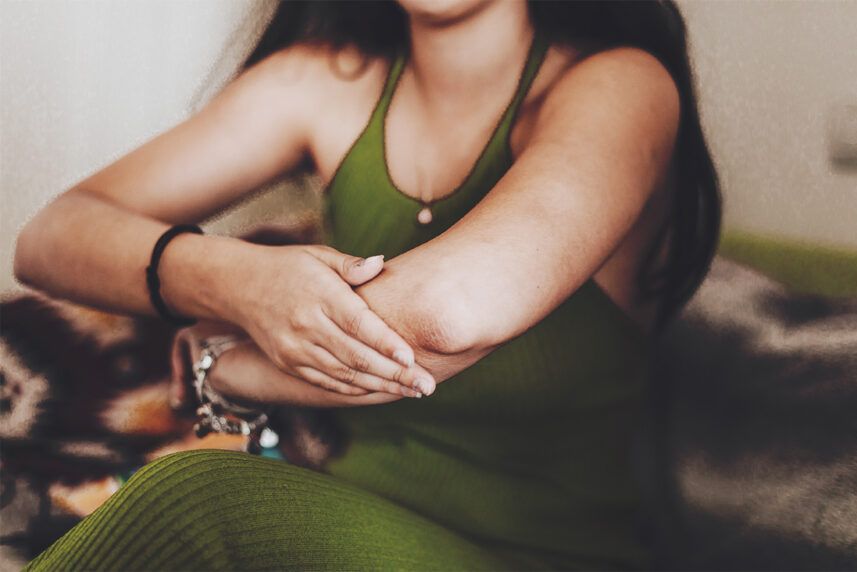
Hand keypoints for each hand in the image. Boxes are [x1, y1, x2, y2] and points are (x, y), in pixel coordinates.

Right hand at [219, 243, 435, 396]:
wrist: (238, 286)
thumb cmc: (288, 267)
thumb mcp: (318, 256)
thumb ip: (351, 265)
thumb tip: (381, 263)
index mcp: (319, 296)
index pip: (358, 324)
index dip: (386, 343)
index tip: (412, 358)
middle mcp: (306, 326)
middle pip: (356, 356)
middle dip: (395, 375)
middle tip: (427, 386)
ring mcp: (295, 349)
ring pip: (344, 374)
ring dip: (380, 386)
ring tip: (413, 393)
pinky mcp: (288, 363)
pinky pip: (327, 382)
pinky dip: (355, 389)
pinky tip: (381, 392)